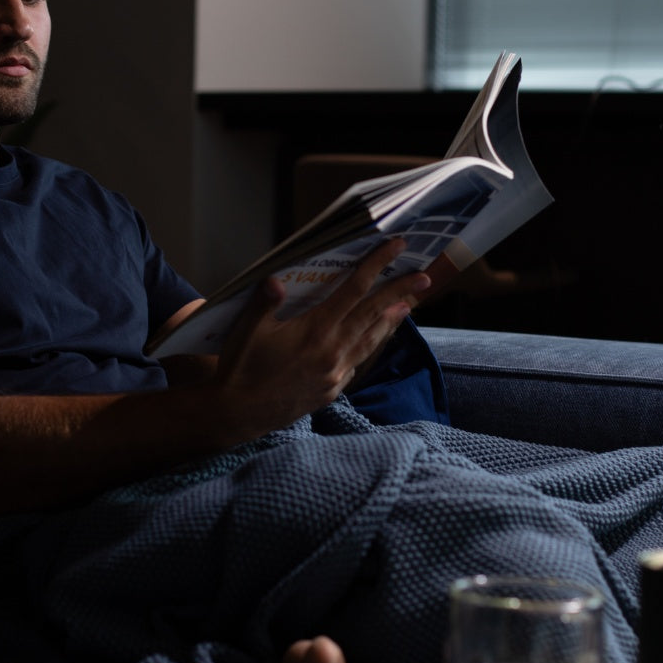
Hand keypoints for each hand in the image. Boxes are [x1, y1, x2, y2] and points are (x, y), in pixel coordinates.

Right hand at [212, 238, 430, 437]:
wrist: (238, 415)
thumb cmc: (239, 367)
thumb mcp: (245, 329)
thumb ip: (264, 302)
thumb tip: (276, 279)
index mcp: (315, 330)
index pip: (354, 290)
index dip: (377, 265)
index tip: (396, 247)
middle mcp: (332, 351)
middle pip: (373, 314)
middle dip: (400, 292)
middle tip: (424, 277)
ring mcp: (335, 374)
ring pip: (371, 340)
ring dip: (391, 320)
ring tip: (408, 305)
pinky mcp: (331, 390)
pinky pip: (358, 362)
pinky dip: (370, 345)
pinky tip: (374, 339)